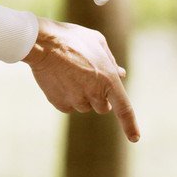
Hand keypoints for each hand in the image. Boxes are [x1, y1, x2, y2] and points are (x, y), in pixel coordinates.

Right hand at [22, 18, 139, 141]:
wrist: (41, 43)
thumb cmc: (71, 38)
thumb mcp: (97, 42)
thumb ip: (111, 61)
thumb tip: (121, 74)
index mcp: (109, 80)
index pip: (124, 109)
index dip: (130, 125)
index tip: (135, 138)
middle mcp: (94, 94)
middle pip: (103, 108)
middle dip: (99, 97)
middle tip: (88, 79)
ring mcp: (77, 101)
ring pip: (85, 107)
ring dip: (82, 96)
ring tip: (70, 74)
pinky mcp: (61, 104)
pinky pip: (69, 106)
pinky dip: (67, 97)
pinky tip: (60, 79)